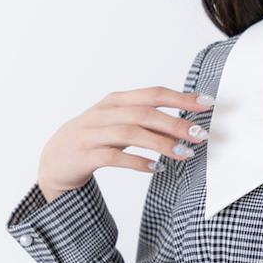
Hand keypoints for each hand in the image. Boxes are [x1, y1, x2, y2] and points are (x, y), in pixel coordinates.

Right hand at [36, 86, 214, 202]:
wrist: (55, 161)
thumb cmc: (96, 141)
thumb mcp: (121, 126)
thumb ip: (148, 123)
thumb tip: (185, 129)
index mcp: (116, 102)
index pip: (153, 94)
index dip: (181, 98)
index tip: (207, 104)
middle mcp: (105, 113)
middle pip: (144, 113)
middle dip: (176, 123)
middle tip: (201, 135)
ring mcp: (93, 133)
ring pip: (131, 133)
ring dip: (161, 143)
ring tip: (184, 153)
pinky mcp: (86, 155)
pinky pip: (114, 157)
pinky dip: (137, 162)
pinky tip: (156, 168)